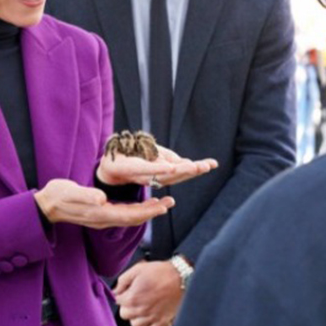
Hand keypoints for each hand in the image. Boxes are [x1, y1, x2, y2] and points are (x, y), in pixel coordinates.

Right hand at [34, 179, 174, 228]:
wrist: (45, 205)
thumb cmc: (56, 196)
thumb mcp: (69, 192)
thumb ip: (85, 196)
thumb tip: (102, 199)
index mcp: (100, 213)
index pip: (129, 215)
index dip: (147, 211)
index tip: (163, 206)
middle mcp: (103, 218)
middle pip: (134, 219)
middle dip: (153, 212)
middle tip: (170, 203)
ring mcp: (102, 218)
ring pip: (130, 217)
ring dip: (147, 211)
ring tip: (163, 203)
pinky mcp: (100, 214)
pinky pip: (124, 215)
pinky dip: (137, 210)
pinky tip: (144, 203)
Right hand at [96, 145, 217, 186]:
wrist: (115, 168)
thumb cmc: (122, 154)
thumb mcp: (130, 148)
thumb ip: (147, 153)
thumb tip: (172, 166)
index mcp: (131, 168)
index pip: (145, 170)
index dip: (158, 168)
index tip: (171, 167)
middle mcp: (143, 176)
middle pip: (165, 175)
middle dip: (183, 170)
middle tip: (198, 166)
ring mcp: (154, 178)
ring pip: (175, 176)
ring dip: (193, 170)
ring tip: (210, 164)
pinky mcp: (163, 176)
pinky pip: (179, 173)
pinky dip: (193, 168)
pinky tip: (209, 164)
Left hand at [114, 260, 183, 325]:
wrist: (181, 277)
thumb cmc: (161, 272)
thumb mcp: (138, 269)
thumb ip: (123, 280)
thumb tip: (116, 290)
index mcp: (133, 297)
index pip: (118, 301)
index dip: (123, 293)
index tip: (128, 290)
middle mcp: (140, 310)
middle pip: (125, 314)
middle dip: (128, 306)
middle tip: (135, 298)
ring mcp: (151, 317)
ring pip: (135, 324)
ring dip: (137, 316)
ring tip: (143, 306)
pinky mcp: (162, 322)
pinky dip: (147, 325)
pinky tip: (150, 316)